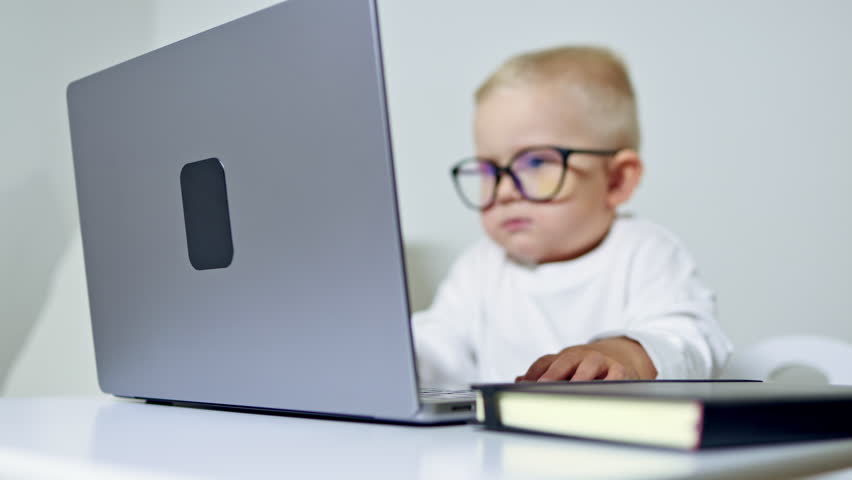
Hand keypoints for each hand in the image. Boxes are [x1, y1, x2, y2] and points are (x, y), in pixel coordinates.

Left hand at [515, 337, 655, 381]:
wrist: (620, 354)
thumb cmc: (585, 366)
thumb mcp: (564, 367)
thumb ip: (543, 374)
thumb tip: (518, 381)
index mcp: (564, 357)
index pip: (545, 362)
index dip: (533, 373)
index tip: (523, 385)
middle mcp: (581, 355)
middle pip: (565, 361)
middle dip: (553, 373)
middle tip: (543, 386)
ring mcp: (600, 361)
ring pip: (589, 365)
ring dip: (580, 377)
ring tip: (572, 390)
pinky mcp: (620, 370)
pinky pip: (615, 375)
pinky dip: (609, 382)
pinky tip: (601, 393)